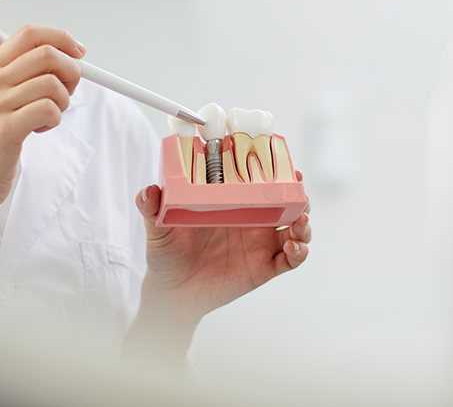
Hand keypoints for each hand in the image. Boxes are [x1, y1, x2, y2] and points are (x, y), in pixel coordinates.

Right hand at [0, 25, 84, 212]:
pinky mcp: (5, 128)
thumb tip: (71, 60)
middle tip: (68, 93)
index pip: (30, 34)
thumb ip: (28, 78)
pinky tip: (39, 129)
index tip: (80, 53)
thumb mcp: (2, 100)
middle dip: (72, 72)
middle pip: (48, 54)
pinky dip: (55, 120)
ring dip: (63, 102)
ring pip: (53, 84)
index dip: (62, 39)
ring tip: (48, 117)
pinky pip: (50, 109)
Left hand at [135, 170, 311, 325]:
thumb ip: (152, 208)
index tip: (282, 160)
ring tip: (299, 220)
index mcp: (232, 202)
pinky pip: (291, 258)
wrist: (171, 292)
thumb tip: (148, 191)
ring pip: (296, 227)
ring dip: (304, 221)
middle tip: (298, 187)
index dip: (275, 169)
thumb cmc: (167, 254)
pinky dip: (300, 250)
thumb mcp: (158, 228)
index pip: (259, 180)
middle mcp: (252, 219)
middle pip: (286, 200)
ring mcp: (261, 243)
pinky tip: (292, 246)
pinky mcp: (265, 267)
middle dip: (298, 192)